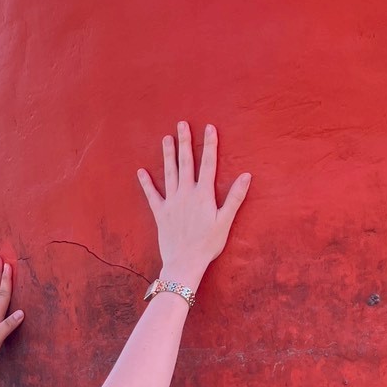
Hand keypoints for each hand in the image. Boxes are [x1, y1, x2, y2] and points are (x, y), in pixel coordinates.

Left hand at [137, 121, 250, 288]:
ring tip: (166, 139)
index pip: (208, 163)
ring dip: (167, 155)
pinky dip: (146, 183)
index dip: (209, 144)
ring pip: (169, 173)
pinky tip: (140, 171)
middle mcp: (186, 194)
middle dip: (185, 142)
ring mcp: (171, 202)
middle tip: (181, 124)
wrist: (184, 262)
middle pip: (186, 163)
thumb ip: (235, 197)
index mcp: (203, 194)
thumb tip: (246, 175)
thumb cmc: (208, 244)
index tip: (209, 127)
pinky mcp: (160, 213)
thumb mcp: (225, 221)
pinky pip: (151, 195)